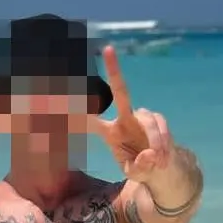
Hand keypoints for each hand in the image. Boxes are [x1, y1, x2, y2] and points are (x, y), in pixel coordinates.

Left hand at [90, 46, 173, 181]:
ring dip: (154, 140)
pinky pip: (160, 125)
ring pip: (147, 120)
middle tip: (108, 48)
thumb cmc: (142, 169)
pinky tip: (163, 156)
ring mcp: (142, 116)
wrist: (163, 169)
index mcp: (110, 133)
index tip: (60, 97)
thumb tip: (150, 154)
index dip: (77, 111)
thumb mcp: (133, 173)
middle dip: (115, 70)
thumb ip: (138, 167)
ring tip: (157, 160)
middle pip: (121, 90)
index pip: (91, 120)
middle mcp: (125, 119)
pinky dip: (162, 140)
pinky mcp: (158, 119)